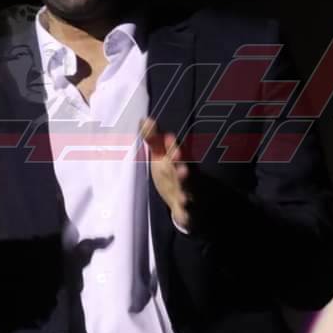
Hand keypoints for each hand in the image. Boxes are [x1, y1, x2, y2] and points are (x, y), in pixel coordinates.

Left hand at [141, 117, 194, 231]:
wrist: (186, 203)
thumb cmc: (171, 175)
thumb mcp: (161, 156)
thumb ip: (153, 139)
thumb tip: (144, 118)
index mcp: (178, 161)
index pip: (175, 151)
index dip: (171, 145)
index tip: (167, 137)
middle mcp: (185, 176)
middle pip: (184, 167)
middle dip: (181, 161)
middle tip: (178, 154)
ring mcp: (187, 194)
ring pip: (189, 189)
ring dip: (186, 185)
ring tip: (184, 180)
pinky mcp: (186, 212)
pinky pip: (188, 213)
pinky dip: (186, 213)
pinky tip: (184, 212)